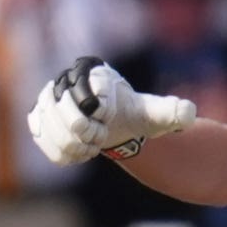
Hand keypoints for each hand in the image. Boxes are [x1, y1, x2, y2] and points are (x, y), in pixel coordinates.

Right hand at [26, 57, 196, 165]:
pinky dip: (59, 151)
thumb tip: (188, 112)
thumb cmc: (136, 116)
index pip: (85, 96)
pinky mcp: (38, 117)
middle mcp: (66, 80)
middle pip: (62, 112)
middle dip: (83, 132)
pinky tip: (77, 152)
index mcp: (94, 73)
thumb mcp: (159, 115)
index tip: (108, 121)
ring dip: (71, 144)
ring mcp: (48, 98)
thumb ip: (175, 112)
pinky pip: (41, 138)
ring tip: (89, 146)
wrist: (115, 127)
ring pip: (49, 127)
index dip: (97, 116)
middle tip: (99, 138)